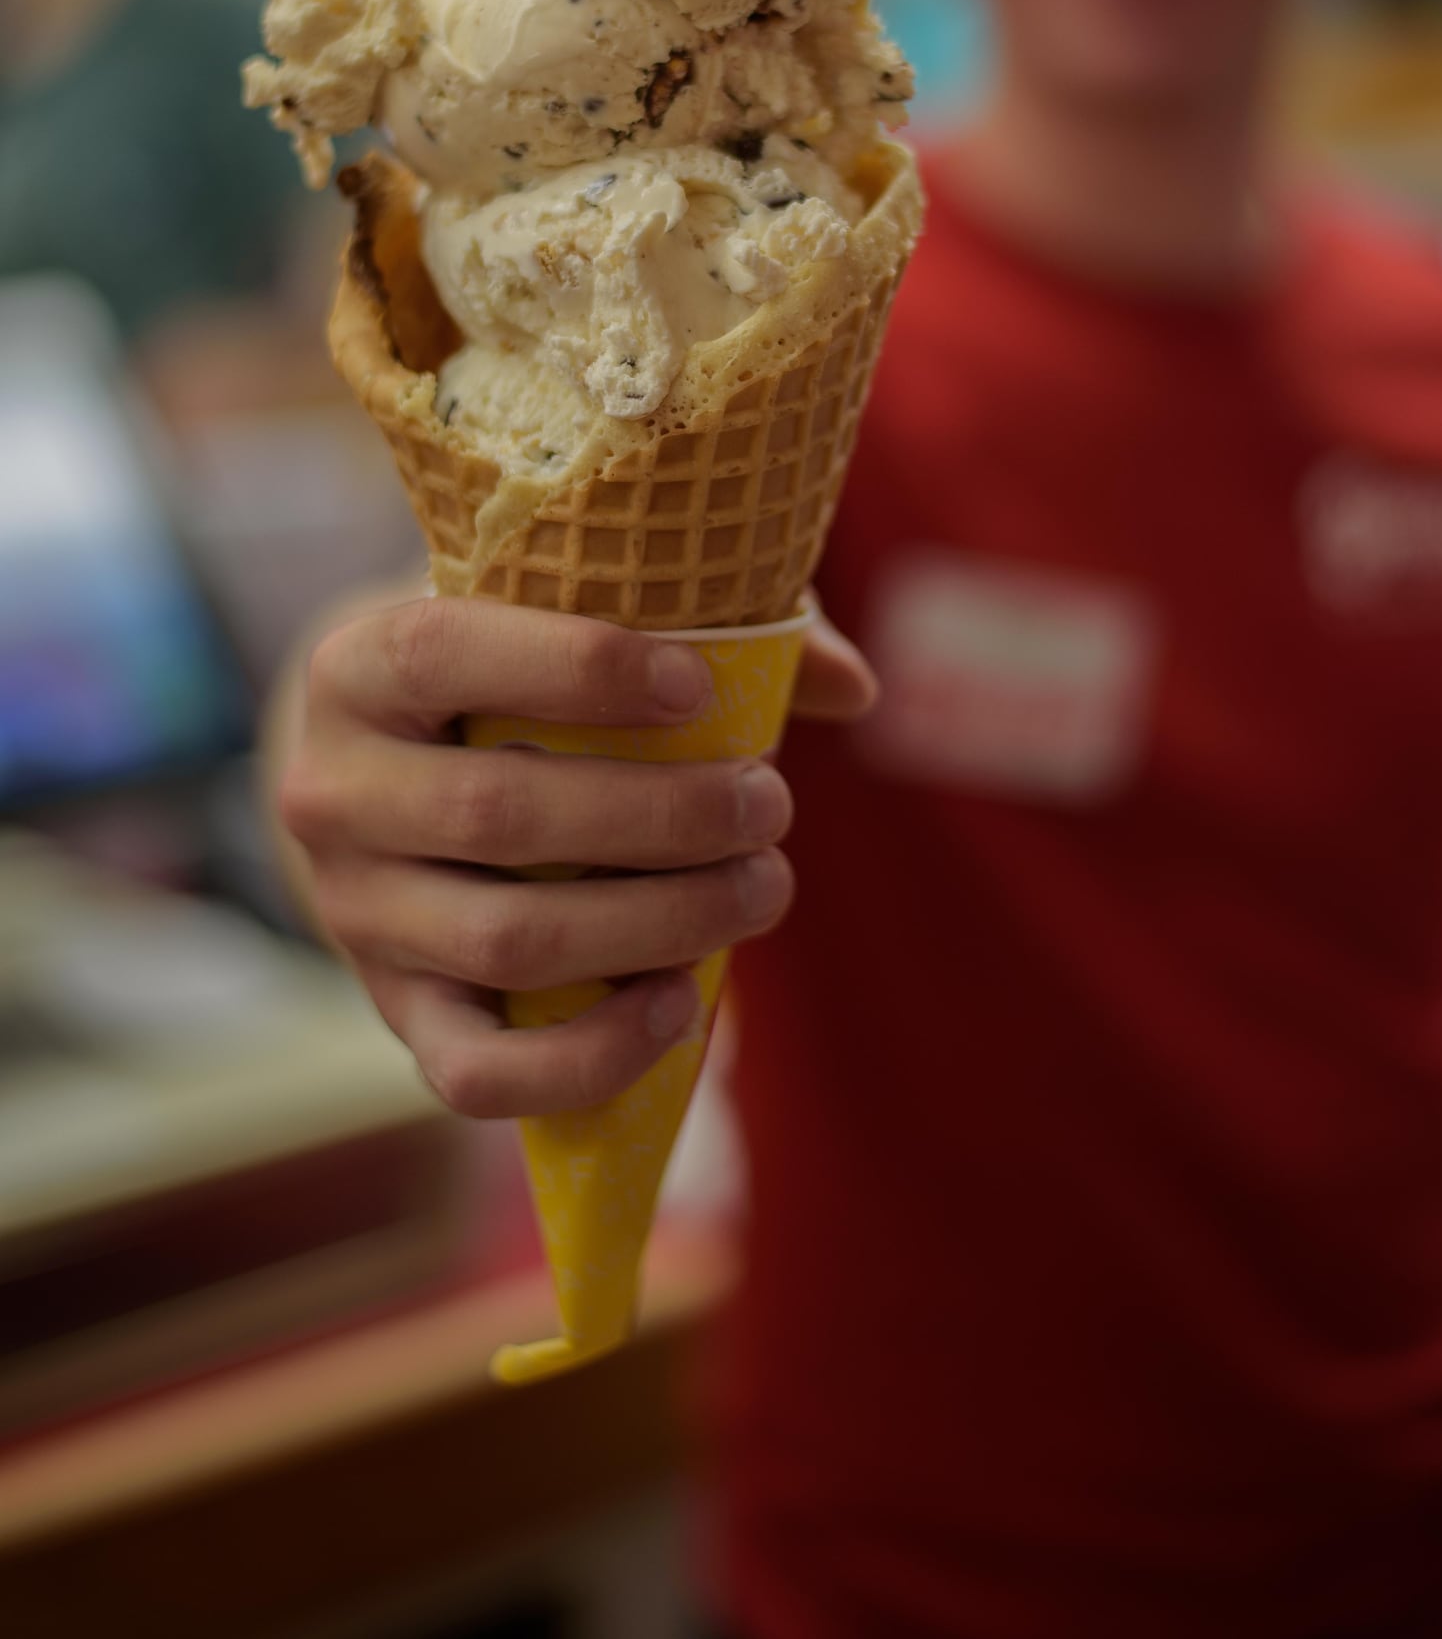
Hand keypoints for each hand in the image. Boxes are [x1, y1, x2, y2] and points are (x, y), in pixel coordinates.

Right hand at [279, 594, 873, 1118]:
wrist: (393, 780)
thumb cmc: (512, 678)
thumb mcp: (570, 626)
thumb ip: (709, 632)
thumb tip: (855, 684)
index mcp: (357, 667)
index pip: (448, 651)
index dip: (577, 668)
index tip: (701, 685)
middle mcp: (329, 792)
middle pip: (499, 814)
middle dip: (661, 817)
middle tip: (771, 805)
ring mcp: (353, 916)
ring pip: (508, 941)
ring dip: (659, 924)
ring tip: (763, 889)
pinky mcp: (395, 1012)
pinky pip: (480, 1072)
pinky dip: (590, 1054)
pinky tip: (680, 1007)